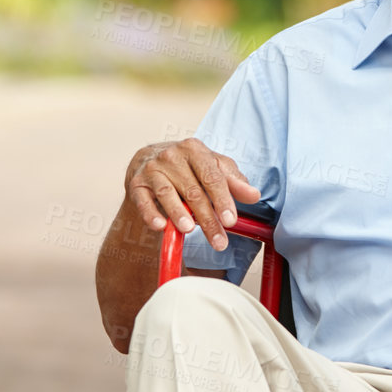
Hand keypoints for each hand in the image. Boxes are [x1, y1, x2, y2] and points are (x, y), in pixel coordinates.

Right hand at [125, 139, 259, 252]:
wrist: (150, 158)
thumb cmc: (189, 165)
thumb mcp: (213, 167)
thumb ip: (233, 181)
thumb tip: (254, 195)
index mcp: (195, 149)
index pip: (212, 177)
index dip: (223, 200)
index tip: (231, 221)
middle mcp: (172, 156)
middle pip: (193, 191)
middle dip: (207, 218)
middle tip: (219, 241)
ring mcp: (152, 169)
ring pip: (167, 194)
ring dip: (177, 213)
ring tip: (189, 230)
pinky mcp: (136, 184)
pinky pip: (143, 201)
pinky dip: (151, 214)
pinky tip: (160, 227)